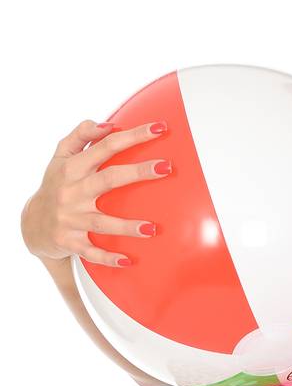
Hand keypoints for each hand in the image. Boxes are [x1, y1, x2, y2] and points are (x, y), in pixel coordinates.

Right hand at [22, 117, 171, 270]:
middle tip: (166, 167)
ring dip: (127, 226)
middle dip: (137, 172)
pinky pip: (91, 251)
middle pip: (108, 179)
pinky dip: (107, 257)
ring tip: (152, 229)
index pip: (105, 146)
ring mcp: (71, 219)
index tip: (159, 128)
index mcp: (73, 168)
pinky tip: (127, 260)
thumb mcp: (60, 156)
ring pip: (102, 222)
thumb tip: (108, 125)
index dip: (132, 136)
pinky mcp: (70, 242)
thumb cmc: (55, 185)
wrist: (32, 224)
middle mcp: (72, 192)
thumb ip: (81, 136)